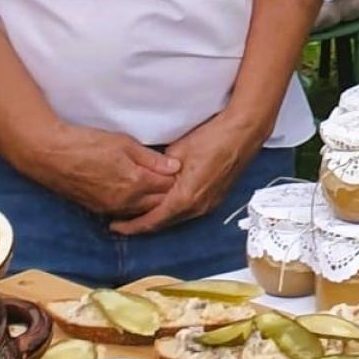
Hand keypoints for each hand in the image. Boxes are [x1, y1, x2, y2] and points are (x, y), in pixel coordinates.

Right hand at [29, 123, 179, 217]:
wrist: (52, 156)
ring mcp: (110, 208)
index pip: (167, 187)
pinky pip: (125, 212)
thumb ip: (151, 159)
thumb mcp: (125, 144)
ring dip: (152, 201)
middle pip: (157, 204)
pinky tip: (138, 194)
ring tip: (159, 185)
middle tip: (174, 178)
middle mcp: (125, 201)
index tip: (183, 168)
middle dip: (168, 193)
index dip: (176, 178)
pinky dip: (136, 205)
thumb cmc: (89, 144)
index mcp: (135, 183)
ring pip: (141, 211)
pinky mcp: (98, 208)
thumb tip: (175, 167)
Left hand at [108, 110, 262, 235]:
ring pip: (177, 217)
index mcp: (184, 199)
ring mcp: (209, 204)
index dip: (131, 226)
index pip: (152, 220)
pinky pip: (190, 210)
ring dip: (159, 216)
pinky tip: (167, 201)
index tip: (114, 226)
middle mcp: (197, 208)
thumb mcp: (178, 150)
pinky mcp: (217, 197)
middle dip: (143, 223)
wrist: (244, 132)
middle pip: (164, 223)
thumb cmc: (213, 138)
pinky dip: (174, 209)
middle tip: (123, 220)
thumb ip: (160, 169)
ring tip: (141, 210)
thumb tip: (150, 176)